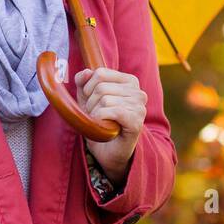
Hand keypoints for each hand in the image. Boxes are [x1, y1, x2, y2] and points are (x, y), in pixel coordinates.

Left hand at [74, 65, 143, 181]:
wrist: (108, 152)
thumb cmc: (100, 122)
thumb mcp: (87, 99)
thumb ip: (84, 82)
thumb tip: (85, 72)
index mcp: (129, 81)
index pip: (100, 73)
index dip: (88, 88)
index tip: (90, 101)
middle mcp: (138, 91)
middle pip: (100, 87)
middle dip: (90, 104)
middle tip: (96, 116)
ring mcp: (139, 106)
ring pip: (104, 100)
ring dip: (95, 114)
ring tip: (101, 123)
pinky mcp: (137, 121)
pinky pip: (112, 111)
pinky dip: (101, 119)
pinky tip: (105, 127)